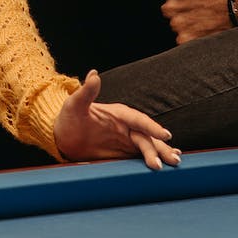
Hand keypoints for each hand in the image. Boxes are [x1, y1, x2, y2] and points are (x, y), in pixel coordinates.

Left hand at [52, 71, 179, 170]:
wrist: (62, 137)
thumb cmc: (68, 118)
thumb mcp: (74, 104)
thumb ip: (86, 92)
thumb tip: (94, 74)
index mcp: (118, 114)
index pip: (138, 120)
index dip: (151, 127)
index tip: (164, 134)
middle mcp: (126, 127)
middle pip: (147, 137)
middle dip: (160, 147)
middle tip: (172, 160)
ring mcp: (125, 141)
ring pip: (148, 146)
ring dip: (161, 153)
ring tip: (174, 162)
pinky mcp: (122, 153)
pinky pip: (140, 156)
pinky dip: (154, 158)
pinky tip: (165, 163)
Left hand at [158, 0, 237, 42]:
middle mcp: (172, 8)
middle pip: (172, 6)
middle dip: (185, 4)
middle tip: (205, 1)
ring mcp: (180, 25)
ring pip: (180, 22)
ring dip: (190, 19)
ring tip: (210, 12)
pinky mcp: (189, 40)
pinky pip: (187, 37)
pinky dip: (196, 33)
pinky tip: (209, 24)